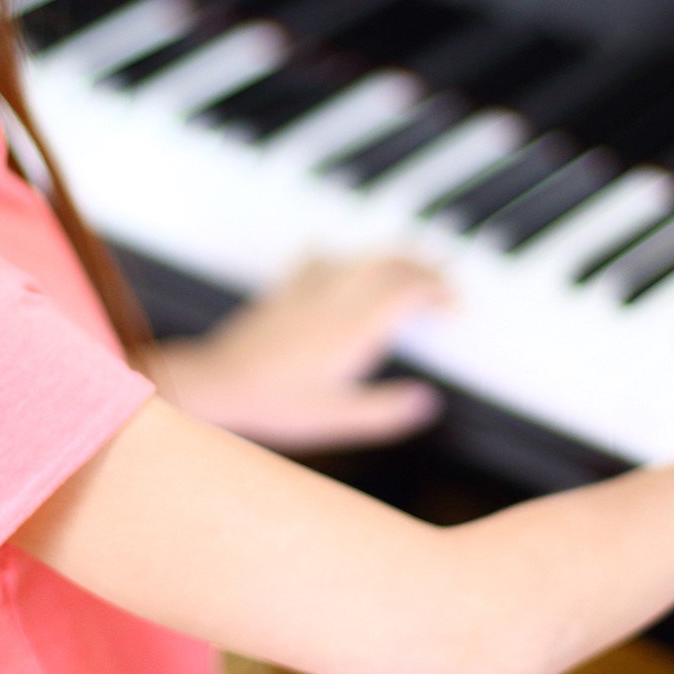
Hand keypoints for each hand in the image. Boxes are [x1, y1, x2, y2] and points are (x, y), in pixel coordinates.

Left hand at [151, 254, 453, 452]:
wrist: (219, 384)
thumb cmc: (275, 403)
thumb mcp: (338, 418)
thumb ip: (386, 410)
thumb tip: (426, 402)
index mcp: (355, 327)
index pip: (408, 289)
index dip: (439, 290)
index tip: (454, 304)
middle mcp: (335, 299)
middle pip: (390, 261)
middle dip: (423, 265)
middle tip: (443, 279)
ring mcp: (308, 290)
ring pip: (360, 255)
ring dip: (391, 257)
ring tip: (407, 268)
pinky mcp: (286, 291)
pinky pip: (322, 258)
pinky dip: (345, 258)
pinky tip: (343, 262)